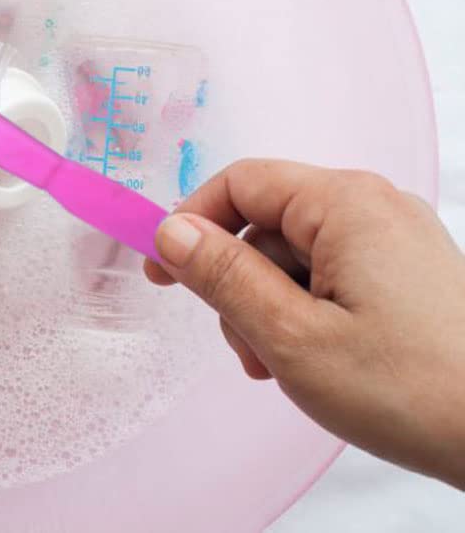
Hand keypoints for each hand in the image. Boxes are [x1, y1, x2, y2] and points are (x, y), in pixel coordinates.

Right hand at [145, 160, 464, 489]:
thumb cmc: (409, 388)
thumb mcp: (291, 335)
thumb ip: (223, 277)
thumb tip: (170, 232)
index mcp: (345, 204)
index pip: (241, 182)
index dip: (190, 222)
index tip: (161, 272)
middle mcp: (374, 207)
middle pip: (267, 224)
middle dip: (238, 283)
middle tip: (243, 349)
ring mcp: (395, 240)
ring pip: (296, 257)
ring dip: (270, 308)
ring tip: (283, 367)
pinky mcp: (408, 273)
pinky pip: (332, 275)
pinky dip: (306, 313)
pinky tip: (315, 360)